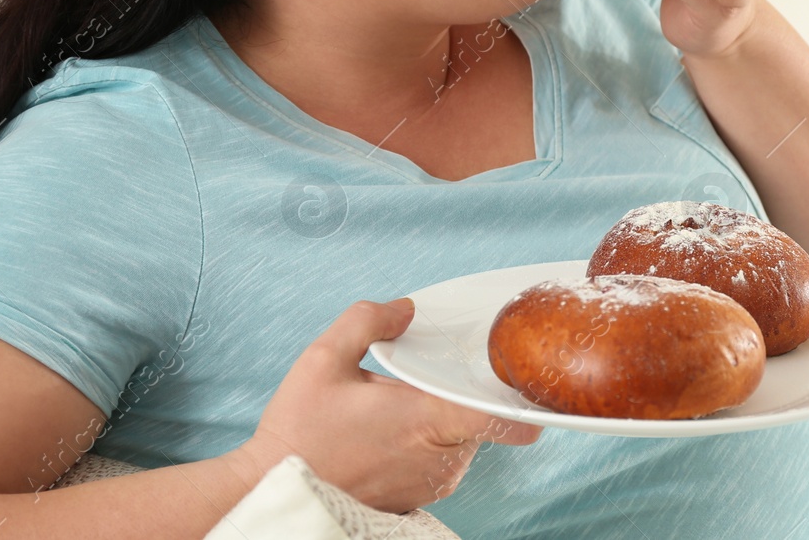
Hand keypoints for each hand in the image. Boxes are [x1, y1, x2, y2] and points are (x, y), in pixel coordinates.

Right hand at [225, 298, 542, 514]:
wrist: (278, 494)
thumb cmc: (299, 433)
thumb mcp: (323, 360)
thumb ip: (368, 321)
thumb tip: (405, 309)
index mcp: (426, 419)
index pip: (500, 417)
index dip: (521, 401)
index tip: (530, 385)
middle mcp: (439, 458)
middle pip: (477, 416)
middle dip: (455, 394)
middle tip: (416, 381)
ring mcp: (432, 483)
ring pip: (460, 438)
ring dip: (439, 420)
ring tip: (390, 412)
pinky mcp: (419, 500)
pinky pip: (440, 461)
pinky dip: (425, 444)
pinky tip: (387, 436)